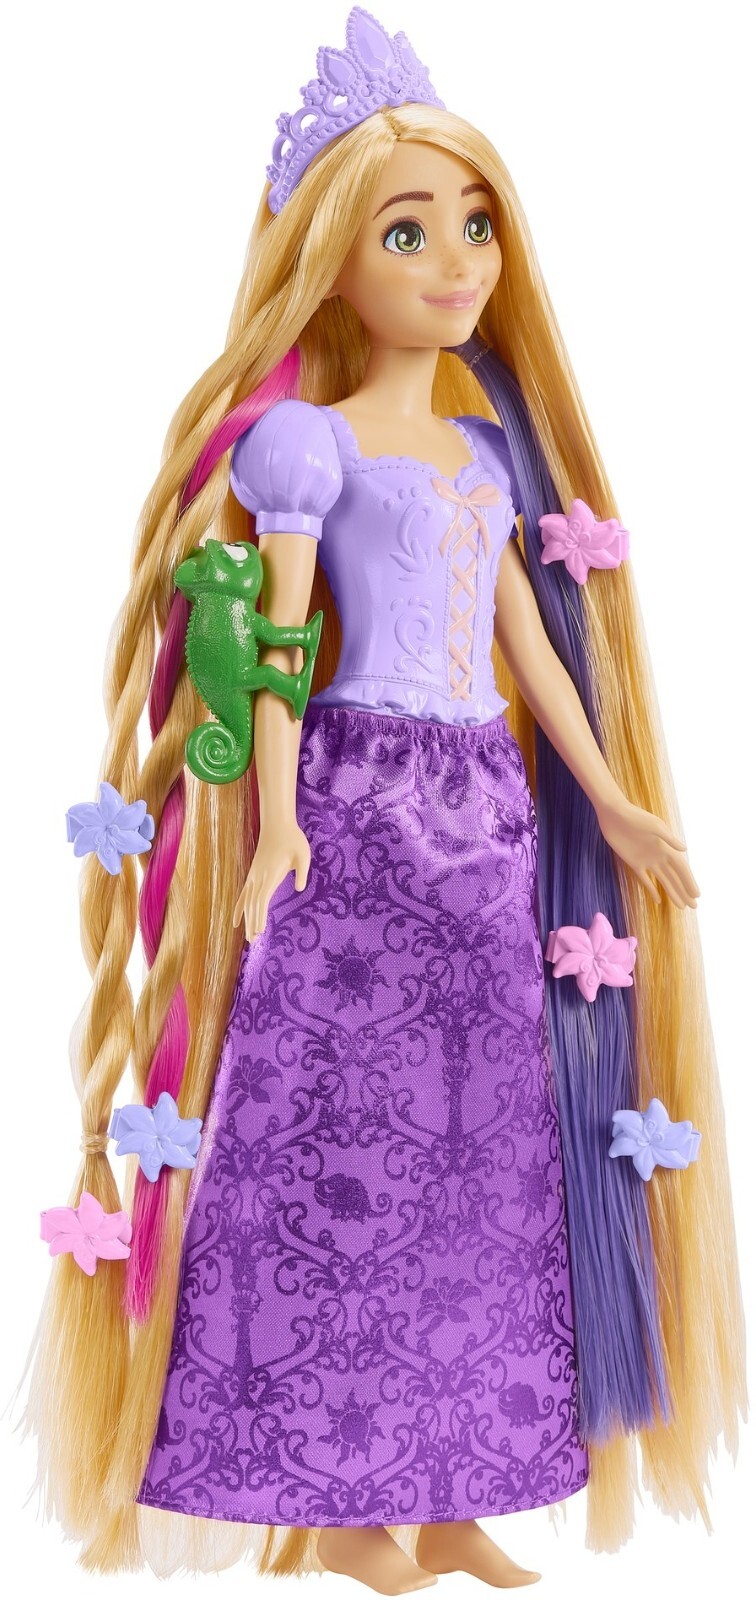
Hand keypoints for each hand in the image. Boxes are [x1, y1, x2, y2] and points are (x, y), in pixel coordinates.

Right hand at [232, 821, 310, 941]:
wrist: (277, 825)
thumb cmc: (293, 839)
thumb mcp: (303, 854)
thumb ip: (302, 872)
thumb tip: (298, 889)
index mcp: (270, 874)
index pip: (262, 899)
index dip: (260, 915)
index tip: (259, 930)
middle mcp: (258, 877)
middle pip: (253, 904)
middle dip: (253, 922)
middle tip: (254, 941)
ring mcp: (253, 877)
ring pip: (247, 902)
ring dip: (247, 920)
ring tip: (249, 937)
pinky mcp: (252, 875)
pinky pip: (243, 895)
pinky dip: (239, 909)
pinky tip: (236, 922)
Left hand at [595, 799, 699, 908]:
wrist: (615, 814)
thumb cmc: (636, 817)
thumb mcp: (654, 826)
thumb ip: (669, 839)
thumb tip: (685, 849)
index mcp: (666, 847)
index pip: (681, 868)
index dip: (689, 881)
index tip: (697, 895)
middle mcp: (659, 856)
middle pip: (675, 877)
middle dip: (684, 891)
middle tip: (694, 906)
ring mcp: (647, 860)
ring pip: (663, 881)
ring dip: (672, 893)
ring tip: (681, 907)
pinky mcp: (633, 863)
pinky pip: (645, 880)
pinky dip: (652, 890)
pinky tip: (659, 901)